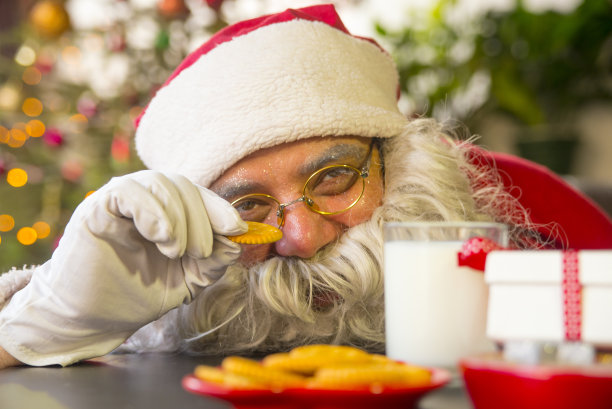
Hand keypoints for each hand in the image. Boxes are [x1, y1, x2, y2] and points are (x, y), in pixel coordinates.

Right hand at [0, 170, 246, 365]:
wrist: (93, 319)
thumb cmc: (138, 294)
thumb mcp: (188, 279)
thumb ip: (213, 260)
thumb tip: (237, 240)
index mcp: (166, 211)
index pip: (197, 194)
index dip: (219, 208)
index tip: (238, 229)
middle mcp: (144, 199)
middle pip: (182, 185)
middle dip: (202, 218)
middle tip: (200, 252)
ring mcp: (119, 201)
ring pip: (159, 183)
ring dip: (179, 218)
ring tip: (176, 251)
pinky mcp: (96, 209)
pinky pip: (128, 192)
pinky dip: (152, 211)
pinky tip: (162, 237)